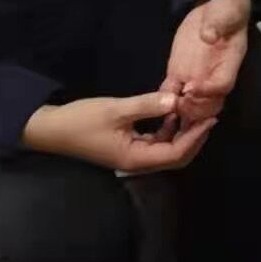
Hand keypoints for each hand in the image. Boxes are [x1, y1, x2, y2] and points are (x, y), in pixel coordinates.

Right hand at [22, 92, 217, 172]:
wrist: (50, 129)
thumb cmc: (81, 120)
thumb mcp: (116, 109)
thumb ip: (147, 105)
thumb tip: (176, 100)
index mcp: (136, 158)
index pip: (176, 153)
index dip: (196, 137)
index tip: (210, 118)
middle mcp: (137, 162)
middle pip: (175, 156)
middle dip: (194, 138)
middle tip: (208, 116)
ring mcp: (131, 156)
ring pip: (166, 150)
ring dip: (181, 133)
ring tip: (194, 113)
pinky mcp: (126, 148)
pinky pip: (154, 143)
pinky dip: (167, 130)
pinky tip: (171, 113)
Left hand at [166, 0, 251, 123]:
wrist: (213, 9)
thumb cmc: (226, 11)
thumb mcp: (226, 12)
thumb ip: (218, 24)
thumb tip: (208, 35)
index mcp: (228, 64)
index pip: (222, 86)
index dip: (207, 91)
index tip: (190, 88)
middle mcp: (213, 77)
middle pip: (208, 105)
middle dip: (193, 109)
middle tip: (178, 102)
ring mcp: (195, 78)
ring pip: (191, 105)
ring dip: (180, 111)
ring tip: (164, 110)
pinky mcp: (178, 75)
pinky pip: (172, 93)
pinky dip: (164, 102)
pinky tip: (153, 104)